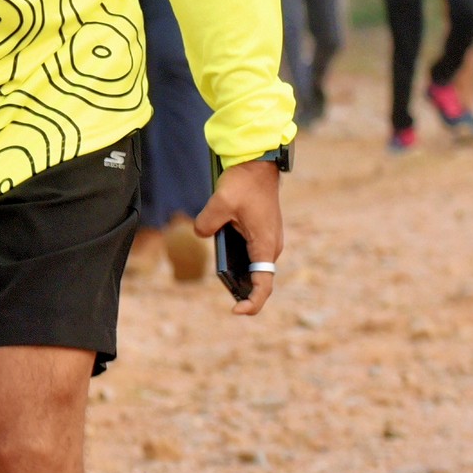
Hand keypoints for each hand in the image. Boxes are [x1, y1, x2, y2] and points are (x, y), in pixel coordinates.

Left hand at [194, 161, 283, 316]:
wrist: (258, 162)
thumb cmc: (244, 182)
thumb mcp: (220, 203)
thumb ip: (207, 224)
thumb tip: (201, 232)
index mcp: (266, 245)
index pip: (264, 285)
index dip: (251, 303)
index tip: (235, 310)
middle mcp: (271, 246)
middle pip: (257, 278)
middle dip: (240, 287)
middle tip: (224, 294)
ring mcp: (268, 238)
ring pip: (252, 264)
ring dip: (238, 271)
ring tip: (221, 274)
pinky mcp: (261, 230)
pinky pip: (250, 250)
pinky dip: (237, 256)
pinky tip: (222, 253)